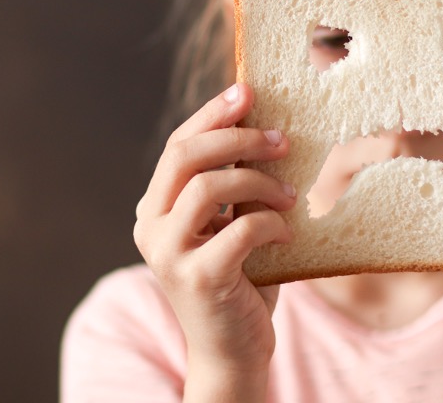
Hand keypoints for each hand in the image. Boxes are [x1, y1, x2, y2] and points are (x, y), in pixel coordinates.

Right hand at [133, 83, 296, 390]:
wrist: (235, 351)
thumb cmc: (240, 281)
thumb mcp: (232, 224)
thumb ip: (235, 184)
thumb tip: (265, 125)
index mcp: (155, 208)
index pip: (178, 145)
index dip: (212, 114)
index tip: (248, 91)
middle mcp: (151, 227)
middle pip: (184, 155)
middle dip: (237, 137)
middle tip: (282, 139)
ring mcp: (168, 254)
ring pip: (208, 186)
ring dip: (259, 180)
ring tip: (291, 193)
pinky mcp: (198, 278)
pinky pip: (240, 228)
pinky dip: (271, 223)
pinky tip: (287, 232)